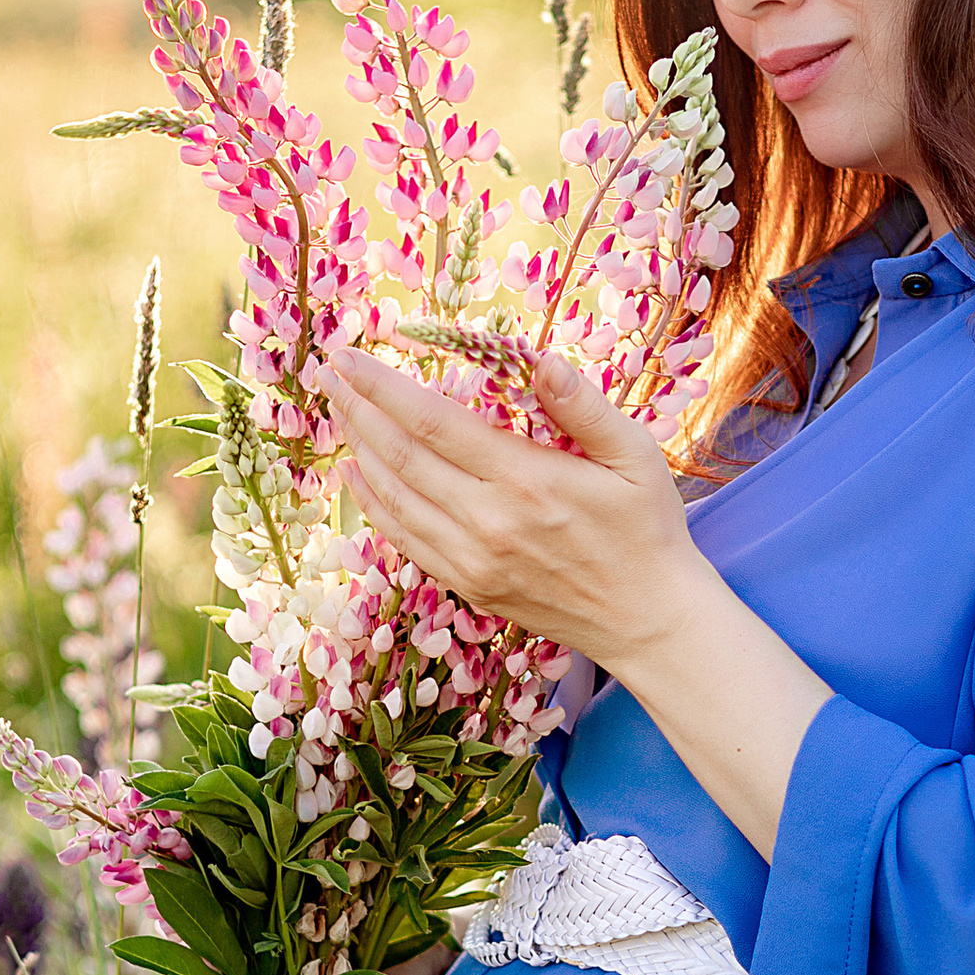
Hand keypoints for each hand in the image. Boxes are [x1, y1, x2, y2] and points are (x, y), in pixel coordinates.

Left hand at [324, 345, 705, 677]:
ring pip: (394, 498)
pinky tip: (356, 471)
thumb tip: (541, 359)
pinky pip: (405, 539)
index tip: (347, 355)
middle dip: (356, 409)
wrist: (649, 618)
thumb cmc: (647, 528)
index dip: (382, 387)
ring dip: (357, 449)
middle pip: (400, 456)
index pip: (433, 423)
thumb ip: (585, 406)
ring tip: (335, 409)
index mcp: (527, 481)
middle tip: (325, 371)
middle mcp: (489, 522)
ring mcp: (473, 560)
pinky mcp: (469, 585)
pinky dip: (372, 503)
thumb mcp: (636, 456)